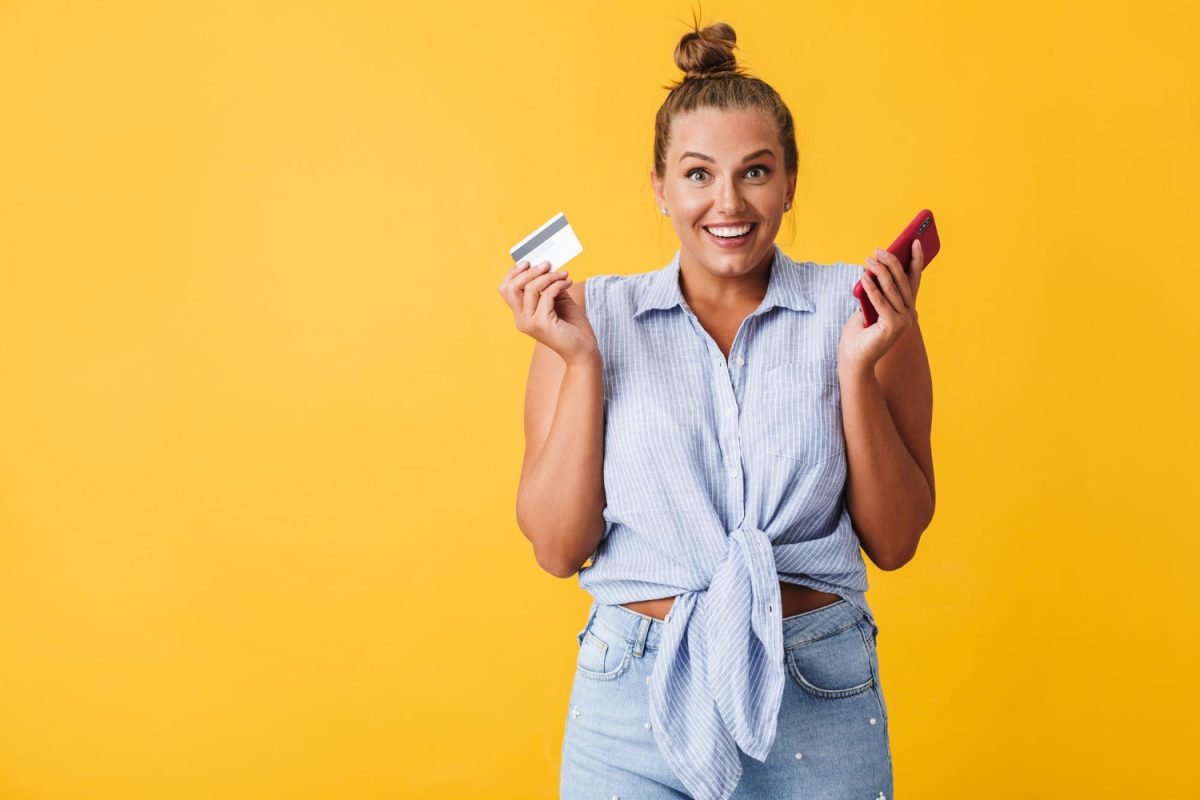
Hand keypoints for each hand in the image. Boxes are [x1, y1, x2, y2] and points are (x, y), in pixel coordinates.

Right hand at [497, 260, 598, 364]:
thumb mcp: (557, 301)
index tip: (528, 262)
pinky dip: (558, 284)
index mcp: (521, 315)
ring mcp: (530, 323)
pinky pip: (547, 294)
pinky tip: (568, 283)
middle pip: (511, 287)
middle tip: (547, 264)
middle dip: (529, 272)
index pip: (506, 290)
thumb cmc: (572, 327)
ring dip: (549, 276)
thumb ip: (548, 287)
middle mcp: (521, 320)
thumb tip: (545, 266)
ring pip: (530, 288)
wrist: (583, 350)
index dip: (514, 273)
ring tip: (564, 275)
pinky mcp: (542, 323)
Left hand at [837, 239, 924, 373]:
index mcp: (905, 310)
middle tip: (878, 250)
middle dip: (891, 263)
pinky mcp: (892, 327)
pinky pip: (880, 301)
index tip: (915, 241)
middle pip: (902, 282)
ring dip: (879, 272)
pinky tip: (863, 277)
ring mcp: (903, 322)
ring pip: (892, 289)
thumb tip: (871, 274)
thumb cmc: (858, 335)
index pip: (913, 281)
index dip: (915, 260)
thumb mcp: (867, 309)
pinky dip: (871, 288)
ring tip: (868, 260)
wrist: (853, 361)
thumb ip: (874, 294)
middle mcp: (909, 315)